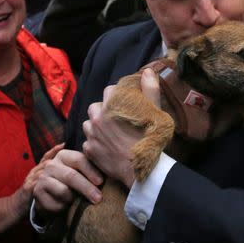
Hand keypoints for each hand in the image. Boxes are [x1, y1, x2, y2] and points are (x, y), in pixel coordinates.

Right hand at [33, 149, 103, 213]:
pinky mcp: (37, 192)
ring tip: (75, 201)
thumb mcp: (79, 172)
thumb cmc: (69, 183)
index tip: (101, 182)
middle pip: (71, 176)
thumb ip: (90, 169)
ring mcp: (42, 178)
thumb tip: (109, 168)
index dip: (91, 171)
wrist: (45, 194)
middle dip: (87, 188)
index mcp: (64, 156)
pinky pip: (55, 203)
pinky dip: (63, 208)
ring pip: (63, 191)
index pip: (79, 159)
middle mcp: (51, 164)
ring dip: (73, 199)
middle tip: (98, 198)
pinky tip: (64, 206)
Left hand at [82, 69, 161, 188]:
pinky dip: (94, 142)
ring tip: (110, 132)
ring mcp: (92, 136)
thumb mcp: (155, 113)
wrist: (142, 170)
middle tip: (117, 118)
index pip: (109, 91)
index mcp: (112, 107)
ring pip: (88, 124)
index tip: (125, 103)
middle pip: (95, 106)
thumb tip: (146, 72)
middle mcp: (98, 119)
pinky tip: (106, 147)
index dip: (117, 95)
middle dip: (104, 110)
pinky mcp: (89, 151)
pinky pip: (87, 142)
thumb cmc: (150, 141)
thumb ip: (150, 90)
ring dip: (97, 125)